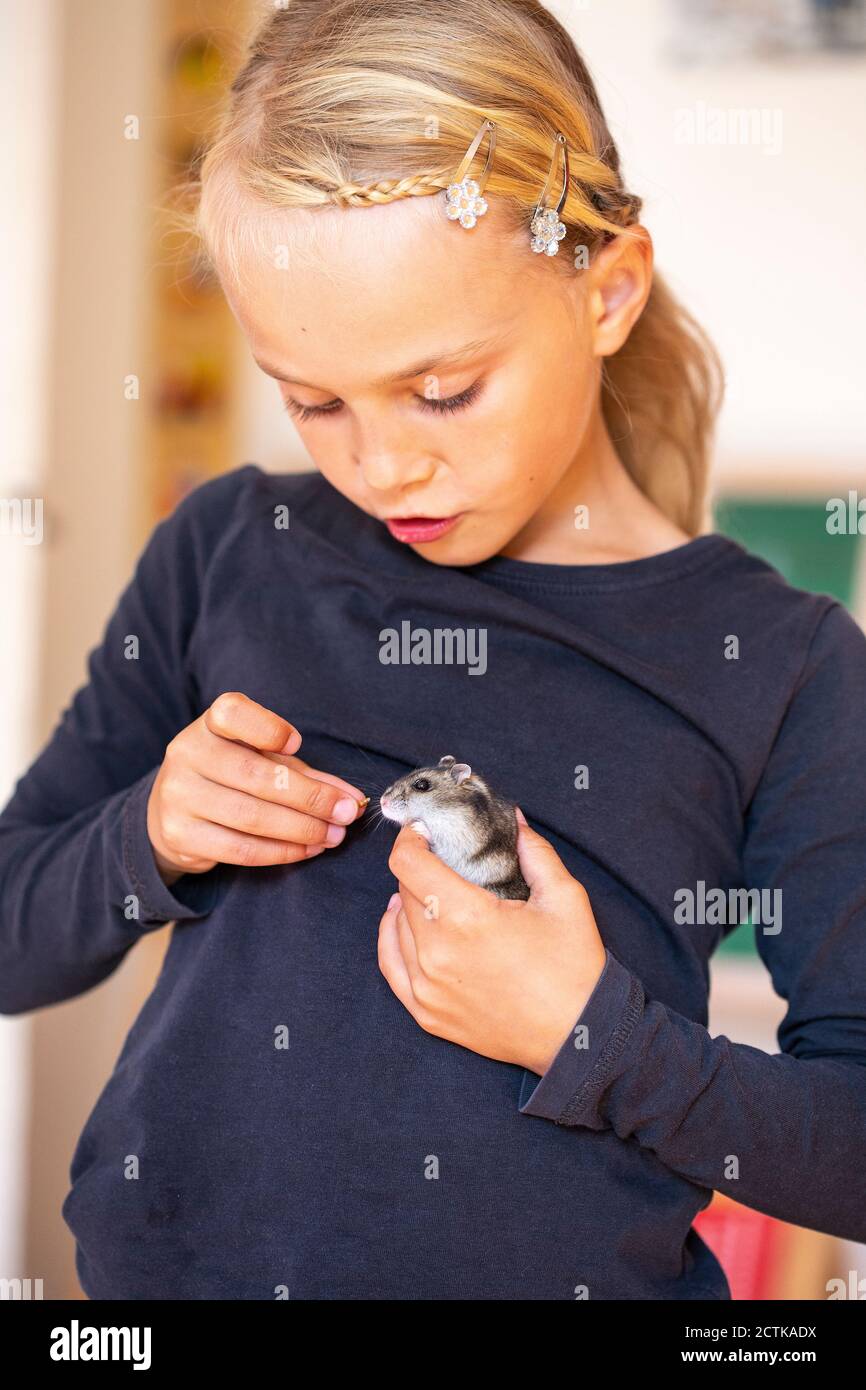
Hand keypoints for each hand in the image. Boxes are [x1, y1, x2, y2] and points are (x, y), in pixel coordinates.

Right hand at [147, 691, 367, 884]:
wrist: (171, 810)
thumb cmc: (231, 777)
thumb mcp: (264, 761)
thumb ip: (306, 774)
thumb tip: (353, 799)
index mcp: (210, 725)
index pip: (232, 713)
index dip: (267, 727)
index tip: (298, 742)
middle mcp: (188, 754)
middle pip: (256, 775)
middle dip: (311, 797)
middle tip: (346, 813)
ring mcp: (179, 796)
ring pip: (251, 817)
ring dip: (302, 829)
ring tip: (333, 835)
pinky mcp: (180, 835)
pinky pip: (240, 849)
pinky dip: (282, 851)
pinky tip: (308, 849)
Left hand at [377, 808, 606, 1076]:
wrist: (577, 1036)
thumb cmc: (573, 968)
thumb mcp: (564, 898)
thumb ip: (534, 852)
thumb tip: (513, 820)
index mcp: (467, 917)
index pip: (408, 864)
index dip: (410, 839)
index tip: (422, 832)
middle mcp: (437, 953)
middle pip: (404, 891)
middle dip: (419, 869)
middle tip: (441, 862)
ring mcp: (428, 987)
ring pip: (395, 926)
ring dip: (407, 903)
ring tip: (427, 892)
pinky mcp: (427, 1013)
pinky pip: (391, 966)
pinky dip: (392, 939)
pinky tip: (404, 925)